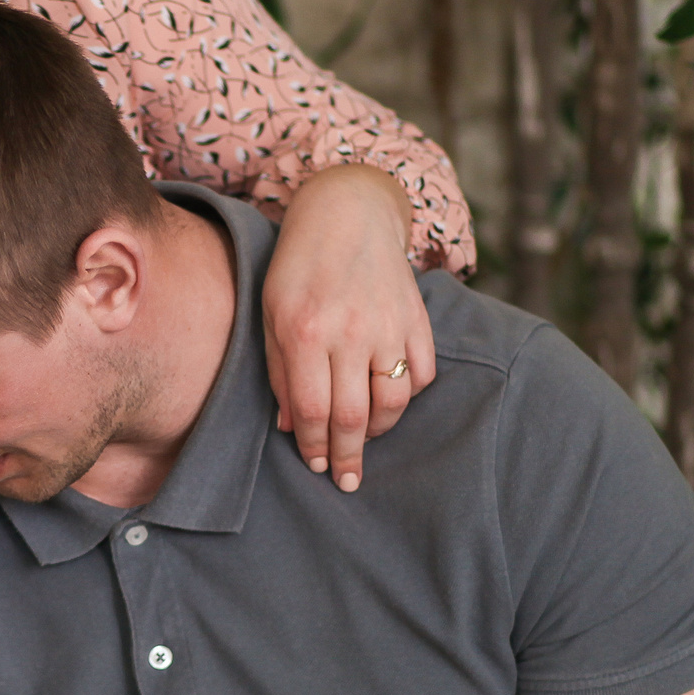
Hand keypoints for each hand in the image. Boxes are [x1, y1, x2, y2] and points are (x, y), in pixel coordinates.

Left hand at [260, 164, 437, 492]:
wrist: (348, 214)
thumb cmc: (297, 267)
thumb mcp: (271, 314)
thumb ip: (280, 372)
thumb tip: (290, 427)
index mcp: (305, 330)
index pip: (313, 410)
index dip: (315, 446)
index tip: (317, 466)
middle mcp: (350, 331)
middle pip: (354, 416)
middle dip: (349, 456)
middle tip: (347, 480)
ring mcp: (390, 324)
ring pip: (394, 402)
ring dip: (380, 431)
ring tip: (365, 439)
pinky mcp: (418, 318)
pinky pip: (422, 374)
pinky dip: (408, 396)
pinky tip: (388, 400)